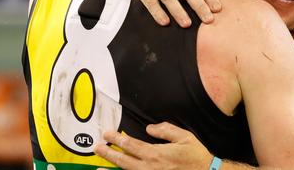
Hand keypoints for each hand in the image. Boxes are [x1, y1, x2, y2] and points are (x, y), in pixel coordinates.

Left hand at [94, 122, 213, 169]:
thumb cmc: (196, 157)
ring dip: (112, 169)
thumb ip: (166, 130)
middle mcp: (150, 167)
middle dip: (109, 153)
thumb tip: (149, 128)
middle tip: (97, 147)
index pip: (131, 144)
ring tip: (99, 167)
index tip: (107, 134)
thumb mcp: (184, 137)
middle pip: (123, 160)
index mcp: (156, 153)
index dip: (117, 139)